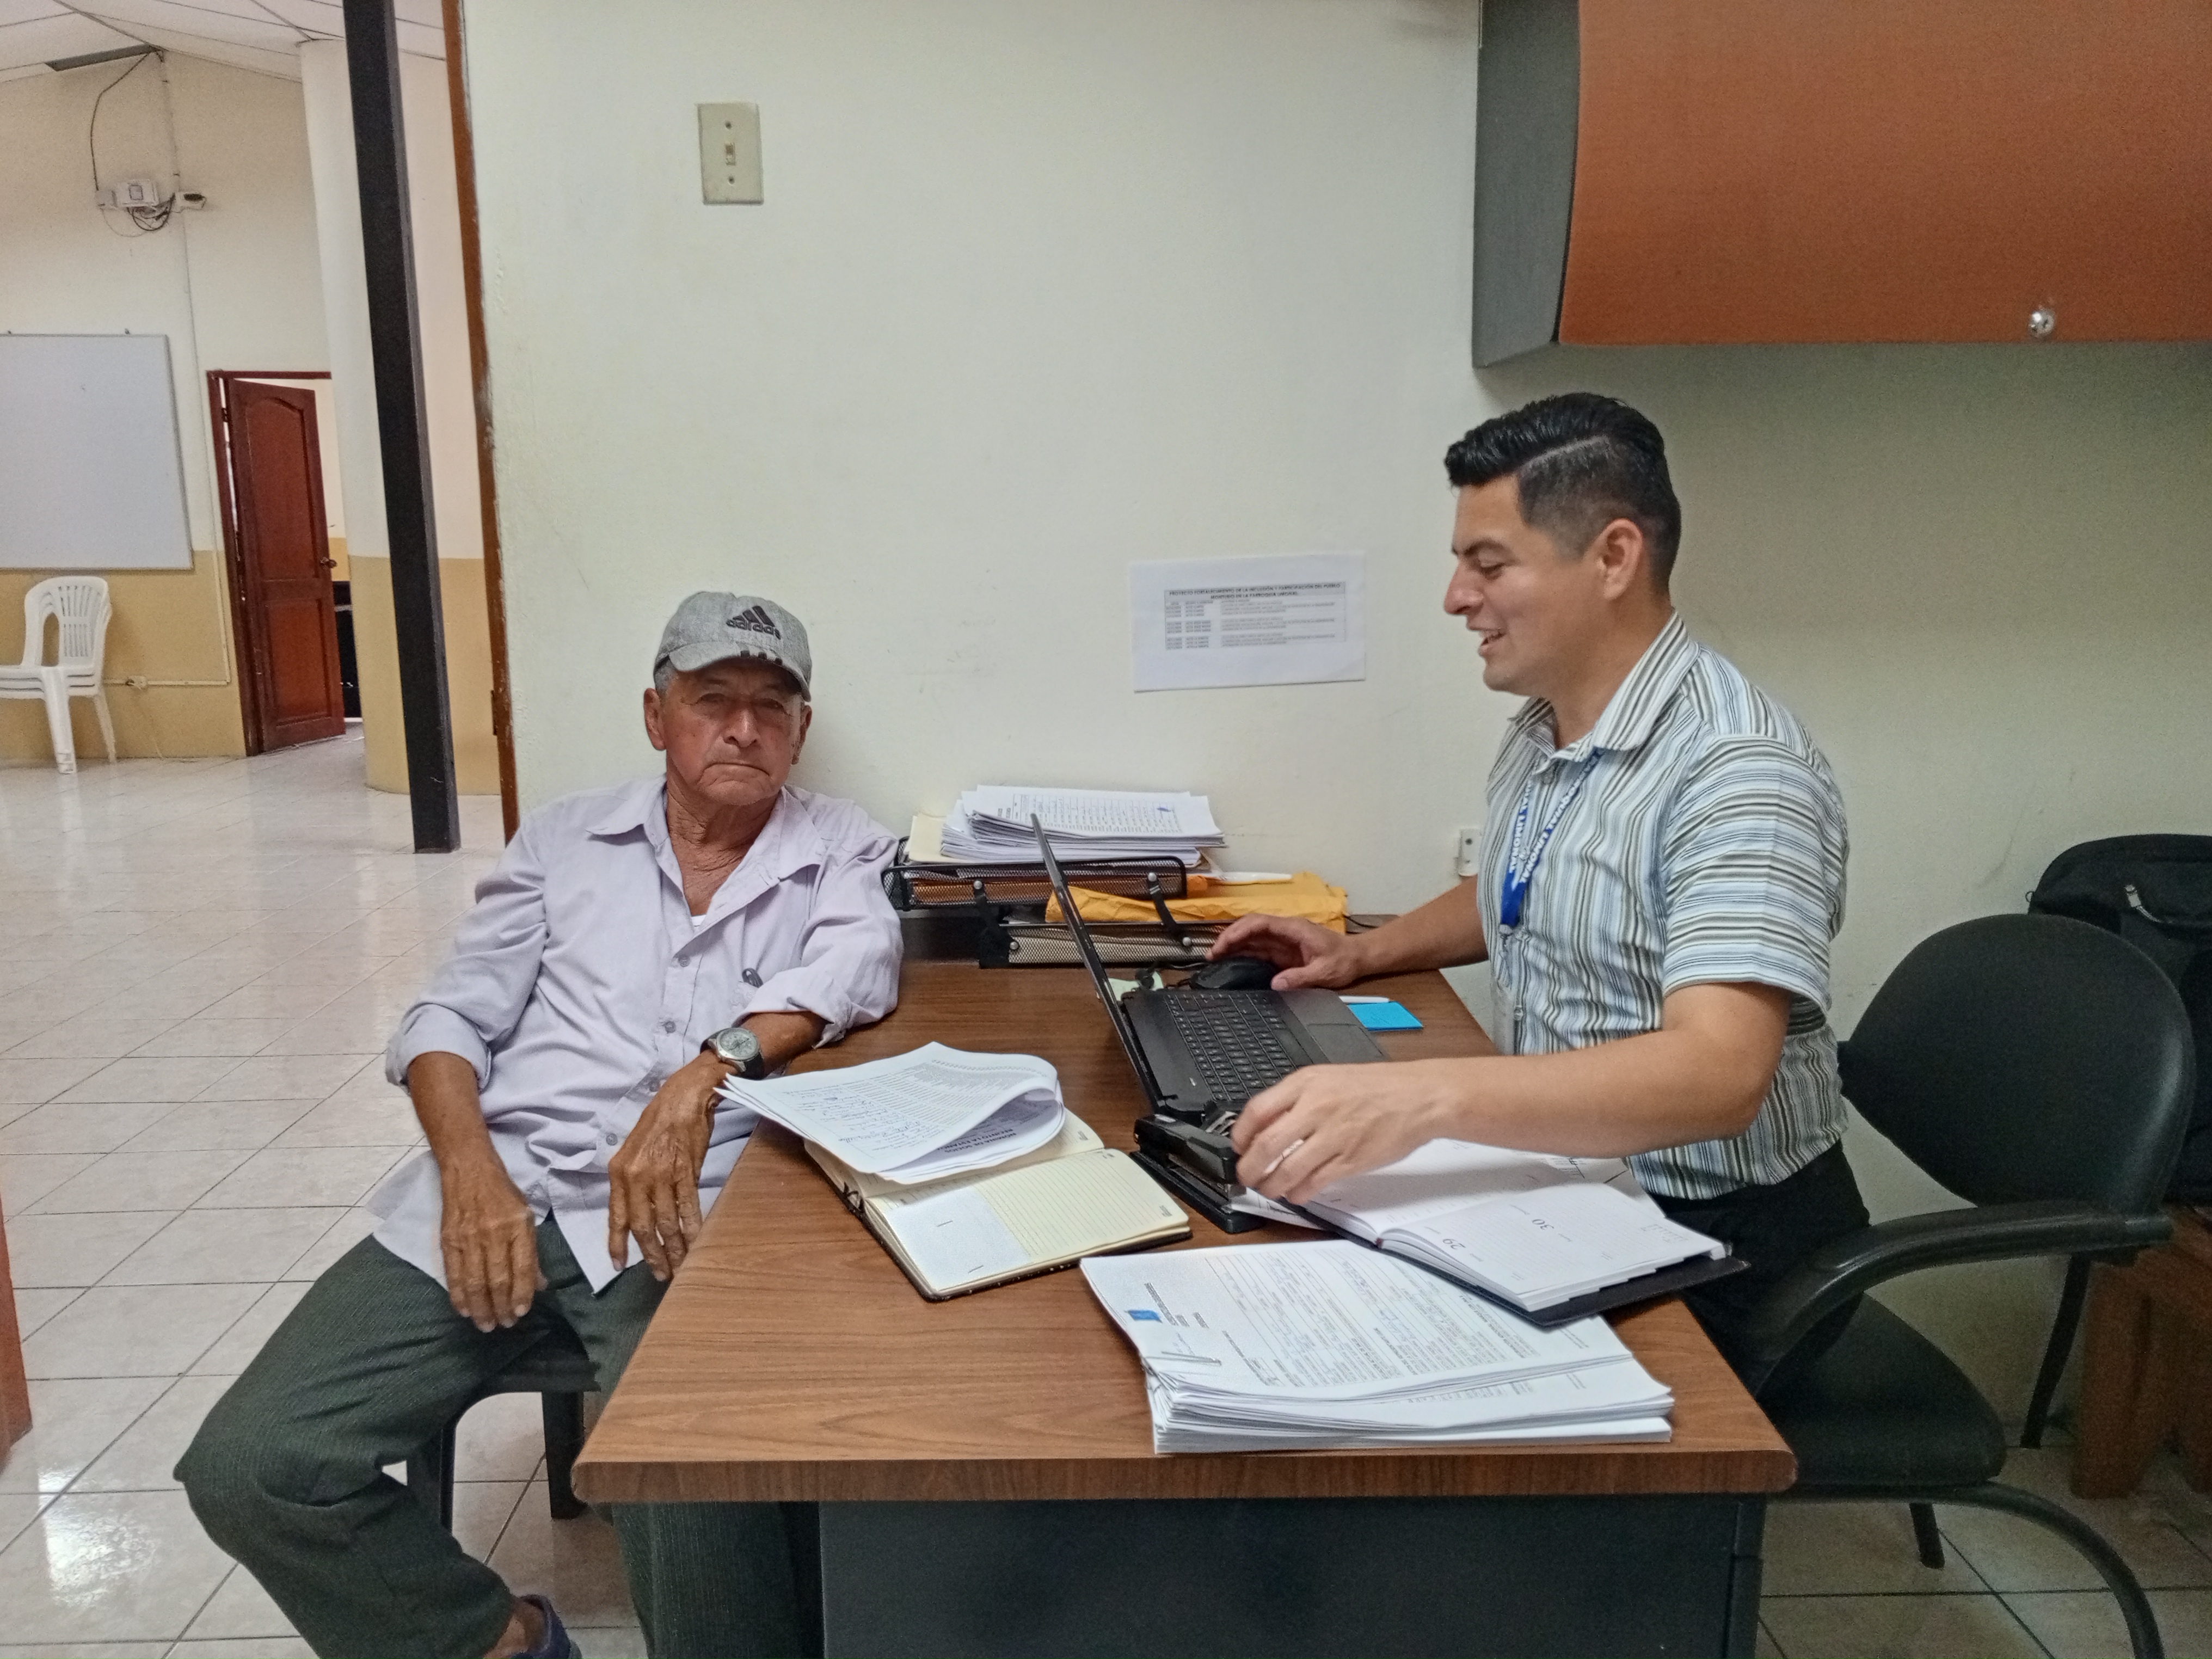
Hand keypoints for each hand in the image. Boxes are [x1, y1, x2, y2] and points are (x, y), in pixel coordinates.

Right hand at [437, 1153, 544, 1331]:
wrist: (468, 1169)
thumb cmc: (503, 1192)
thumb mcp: (526, 1215)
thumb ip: (531, 1252)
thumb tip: (540, 1285)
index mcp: (518, 1226)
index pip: (522, 1267)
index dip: (522, 1293)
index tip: (522, 1312)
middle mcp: (494, 1233)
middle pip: (498, 1279)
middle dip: (502, 1307)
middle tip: (504, 1325)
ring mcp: (469, 1238)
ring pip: (475, 1282)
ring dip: (481, 1308)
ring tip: (486, 1325)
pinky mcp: (449, 1240)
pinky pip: (454, 1274)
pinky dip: (458, 1295)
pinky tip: (464, 1311)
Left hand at [608, 1052, 721, 1281]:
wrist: (684, 1097)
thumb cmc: (659, 1122)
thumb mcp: (634, 1150)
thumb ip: (633, 1182)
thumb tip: (640, 1212)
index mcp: (619, 1172)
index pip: (616, 1216)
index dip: (617, 1244)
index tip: (619, 1266)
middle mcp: (637, 1176)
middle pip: (642, 1226)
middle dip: (652, 1254)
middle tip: (661, 1274)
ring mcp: (662, 1175)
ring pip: (666, 1222)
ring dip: (675, 1248)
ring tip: (681, 1265)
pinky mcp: (686, 1172)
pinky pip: (688, 1207)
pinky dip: (693, 1228)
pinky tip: (697, 1242)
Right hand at [1208, 914, 1370, 989]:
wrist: (1357, 958)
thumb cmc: (1343, 960)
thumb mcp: (1325, 972)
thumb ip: (1301, 978)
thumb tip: (1275, 984)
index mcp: (1293, 929)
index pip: (1259, 924)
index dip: (1238, 932)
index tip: (1223, 944)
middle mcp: (1285, 931)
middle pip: (1250, 928)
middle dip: (1229, 937)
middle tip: (1212, 955)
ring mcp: (1283, 940)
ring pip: (1251, 937)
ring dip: (1233, 945)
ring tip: (1214, 959)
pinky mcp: (1283, 951)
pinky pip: (1258, 949)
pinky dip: (1243, 953)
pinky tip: (1231, 962)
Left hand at [1230, 1060, 1462, 1203]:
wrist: (1419, 1096)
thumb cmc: (1377, 1087)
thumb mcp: (1329, 1078)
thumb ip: (1297, 1097)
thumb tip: (1266, 1123)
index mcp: (1307, 1084)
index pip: (1258, 1110)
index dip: (1241, 1134)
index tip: (1238, 1146)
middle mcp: (1316, 1108)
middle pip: (1267, 1145)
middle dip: (1249, 1167)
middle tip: (1245, 1176)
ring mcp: (1334, 1136)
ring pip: (1288, 1169)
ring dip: (1271, 1185)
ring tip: (1268, 1189)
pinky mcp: (1351, 1160)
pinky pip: (1315, 1182)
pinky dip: (1299, 1193)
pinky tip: (1296, 1194)